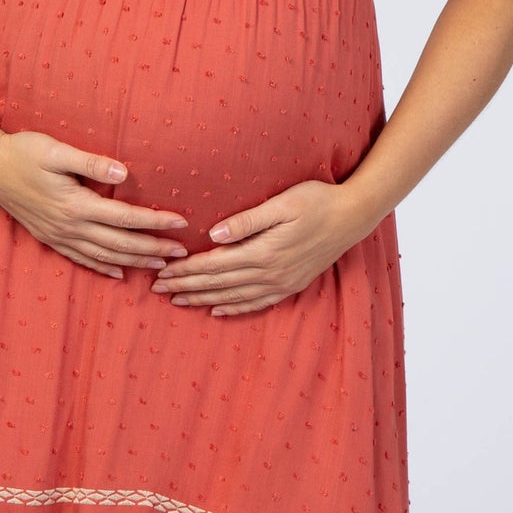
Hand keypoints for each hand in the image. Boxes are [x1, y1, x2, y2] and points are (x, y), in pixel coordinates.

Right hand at [0, 129, 189, 278]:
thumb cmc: (22, 151)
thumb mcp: (56, 150)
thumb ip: (91, 163)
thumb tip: (124, 173)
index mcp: (75, 204)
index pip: (125, 217)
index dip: (155, 222)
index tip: (180, 223)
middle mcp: (69, 226)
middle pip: (120, 244)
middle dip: (153, 250)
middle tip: (181, 254)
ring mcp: (58, 235)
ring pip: (104, 256)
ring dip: (133, 262)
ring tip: (159, 267)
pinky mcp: (49, 237)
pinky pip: (81, 259)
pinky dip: (103, 268)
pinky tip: (119, 273)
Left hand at [148, 179, 369, 315]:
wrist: (354, 215)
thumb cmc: (317, 200)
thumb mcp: (282, 203)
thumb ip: (247, 221)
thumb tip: (213, 234)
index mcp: (263, 251)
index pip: (214, 264)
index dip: (186, 270)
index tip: (163, 272)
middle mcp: (270, 273)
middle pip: (219, 284)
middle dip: (187, 287)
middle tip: (159, 289)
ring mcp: (282, 282)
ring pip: (234, 297)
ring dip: (204, 300)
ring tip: (180, 302)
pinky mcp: (291, 285)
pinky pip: (257, 303)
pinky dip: (235, 309)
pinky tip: (219, 312)